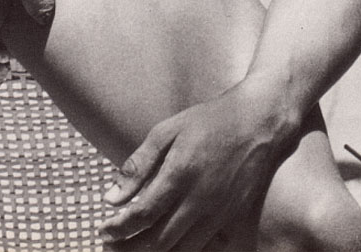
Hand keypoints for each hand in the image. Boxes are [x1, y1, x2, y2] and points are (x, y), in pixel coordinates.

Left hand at [100, 83, 286, 251]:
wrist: (257, 122)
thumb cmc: (209, 121)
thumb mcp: (168, 130)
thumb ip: (139, 164)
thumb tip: (112, 197)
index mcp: (180, 173)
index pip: (142, 214)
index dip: (118, 228)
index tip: (103, 230)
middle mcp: (200, 199)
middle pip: (158, 240)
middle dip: (128, 248)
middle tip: (110, 246)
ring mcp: (219, 213)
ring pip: (180, 250)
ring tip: (131, 250)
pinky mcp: (232, 219)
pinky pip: (204, 249)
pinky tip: (166, 248)